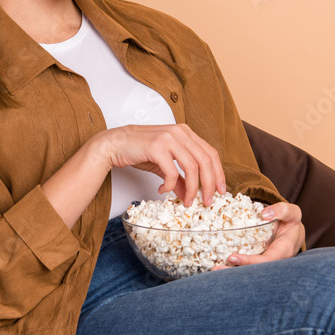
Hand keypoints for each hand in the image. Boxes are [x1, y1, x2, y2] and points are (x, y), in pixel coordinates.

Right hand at [97, 124, 225, 205]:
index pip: (211, 153)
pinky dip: (170, 185)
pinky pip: (171, 171)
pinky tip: (162, 190)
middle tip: (207, 201)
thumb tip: (189, 196)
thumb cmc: (139, 151)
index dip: (219, 173)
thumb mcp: (164, 165)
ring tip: (187, 201)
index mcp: (186, 133)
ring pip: (192, 167)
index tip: (221, 190)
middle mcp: (180, 132)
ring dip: (192, 188)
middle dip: (209, 184)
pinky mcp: (156, 146)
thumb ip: (179, 178)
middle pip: (205, 161)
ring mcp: (169, 138)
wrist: (114, 144)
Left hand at [214, 202, 304, 268]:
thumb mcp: (292, 213)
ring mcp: (265, 263)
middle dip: (235, 272)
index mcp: (283, 251)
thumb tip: (264, 214)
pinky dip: (232, 268)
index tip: (232, 257)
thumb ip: (282, 210)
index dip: (250, 261)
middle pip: (254, 271)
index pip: (266, 260)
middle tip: (215, 269)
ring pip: (248, 272)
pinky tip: (219, 265)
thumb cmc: (291, 223)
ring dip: (231, 272)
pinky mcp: (258, 262)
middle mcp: (274, 262)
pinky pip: (246, 267)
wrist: (293, 233)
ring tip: (213, 269)